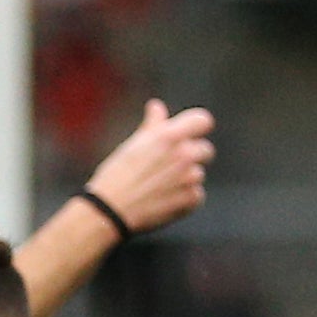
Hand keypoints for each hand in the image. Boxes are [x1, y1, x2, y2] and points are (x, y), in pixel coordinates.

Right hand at [85, 99, 215, 235]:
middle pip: (206, 150)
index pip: (203, 120)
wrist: (110, 210)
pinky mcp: (191, 199)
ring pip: (198, 174)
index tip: (189, 135)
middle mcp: (184, 154)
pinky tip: (164, 200)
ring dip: (185, 179)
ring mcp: (190, 178)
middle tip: (169, 167)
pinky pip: (197, 195)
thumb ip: (152, 124)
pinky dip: (184, 199)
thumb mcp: (133, 144)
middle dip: (192, 156)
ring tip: (159, 187)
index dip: (197, 127)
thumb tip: (157, 106)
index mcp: (169, 136)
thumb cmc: (116, 175)